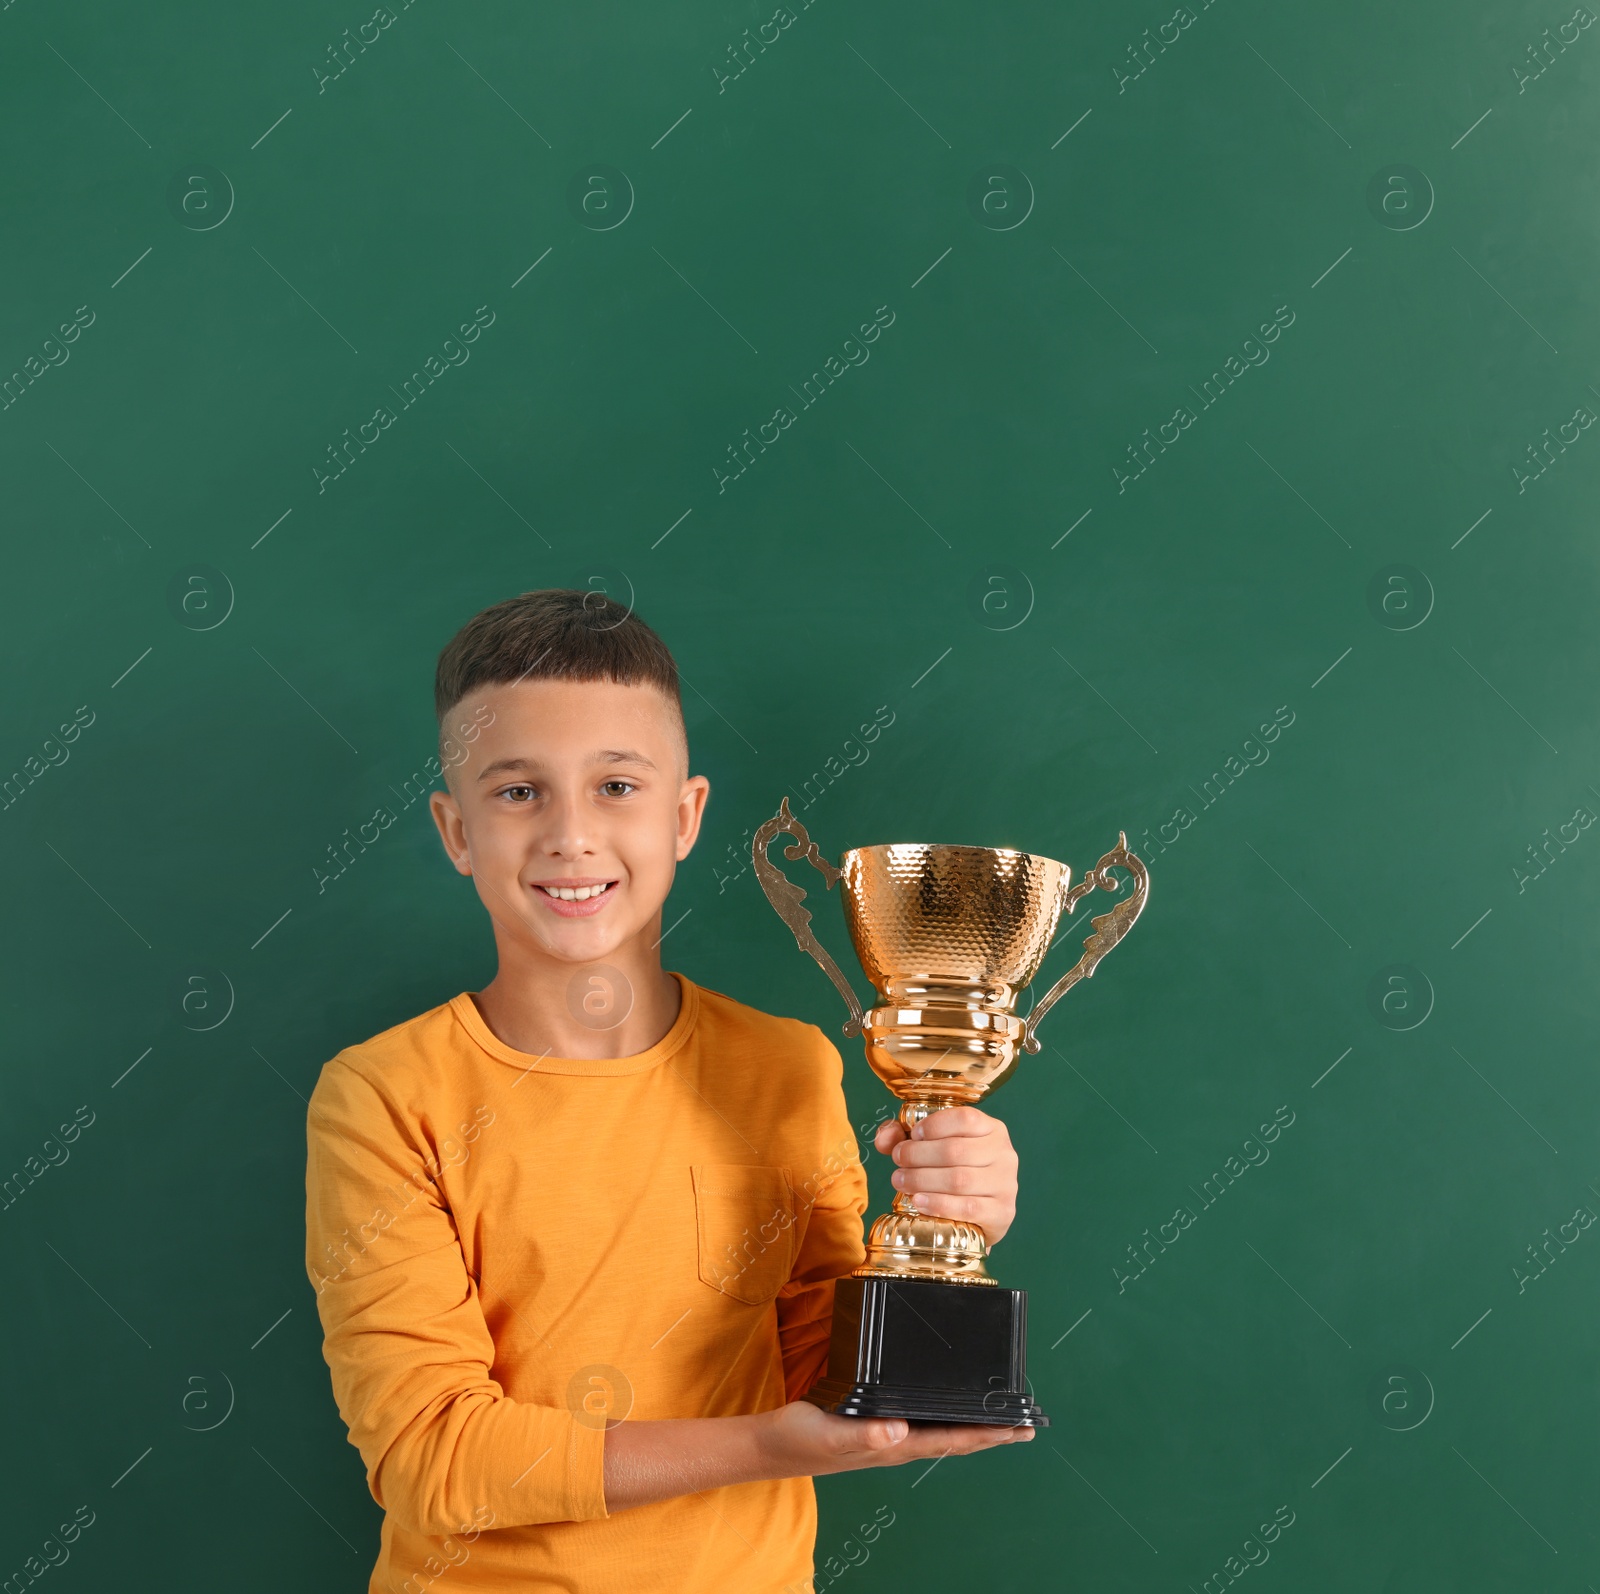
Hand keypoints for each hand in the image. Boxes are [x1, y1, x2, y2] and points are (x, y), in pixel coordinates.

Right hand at [755, 1399, 1031, 1479]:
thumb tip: (899, 1430)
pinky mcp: (877, 1425)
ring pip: (942, 1430)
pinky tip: (946, 1403)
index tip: (1022, 1426)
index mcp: (895, 1446)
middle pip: (957, 1437)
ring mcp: (889, 1436)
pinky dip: (944, 1413)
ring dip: (973, 1424)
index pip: (954, 1439)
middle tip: (1028, 1421)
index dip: (990, 1433)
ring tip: (999, 1414)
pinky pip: (922, 1420)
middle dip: (993, 1431)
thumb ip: (862, 1434)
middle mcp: (899, 1443)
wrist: (771, 1444)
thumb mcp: (828, 1433)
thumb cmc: (800, 1439)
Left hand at [873, 1105, 1018, 1244]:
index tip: (911, 1136)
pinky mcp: (1002, 1213)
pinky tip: (918, 1201)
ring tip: (901, 1181)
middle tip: (898, 1161)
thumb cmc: (956, 1172)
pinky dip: (939, 1204)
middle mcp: (1004, 1153)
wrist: (982, 1214)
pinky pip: (968, 1207)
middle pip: (956, 1150)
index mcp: (991, 1129)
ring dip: (922, 1180)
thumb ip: (904, 1136)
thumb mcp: (933, 1146)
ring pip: (959, 1179)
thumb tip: (885, 1137)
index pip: (965, 1118)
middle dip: (918, 1155)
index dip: (933, 1125)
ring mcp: (1006, 1184)